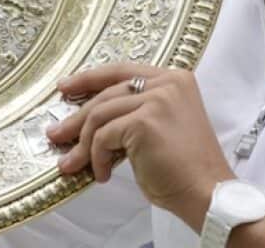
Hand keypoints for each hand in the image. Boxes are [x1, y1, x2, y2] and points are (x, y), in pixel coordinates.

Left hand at [45, 62, 234, 226]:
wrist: (208, 193)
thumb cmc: (185, 169)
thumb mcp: (160, 127)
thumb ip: (133, 112)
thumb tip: (89, 119)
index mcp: (174, 79)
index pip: (121, 71)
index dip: (90, 78)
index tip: (67, 87)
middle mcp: (168, 83)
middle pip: (106, 92)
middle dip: (77, 116)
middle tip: (57, 133)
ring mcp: (157, 99)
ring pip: (100, 114)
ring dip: (83, 144)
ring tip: (73, 163)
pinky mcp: (145, 121)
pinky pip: (103, 137)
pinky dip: (96, 158)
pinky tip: (102, 174)